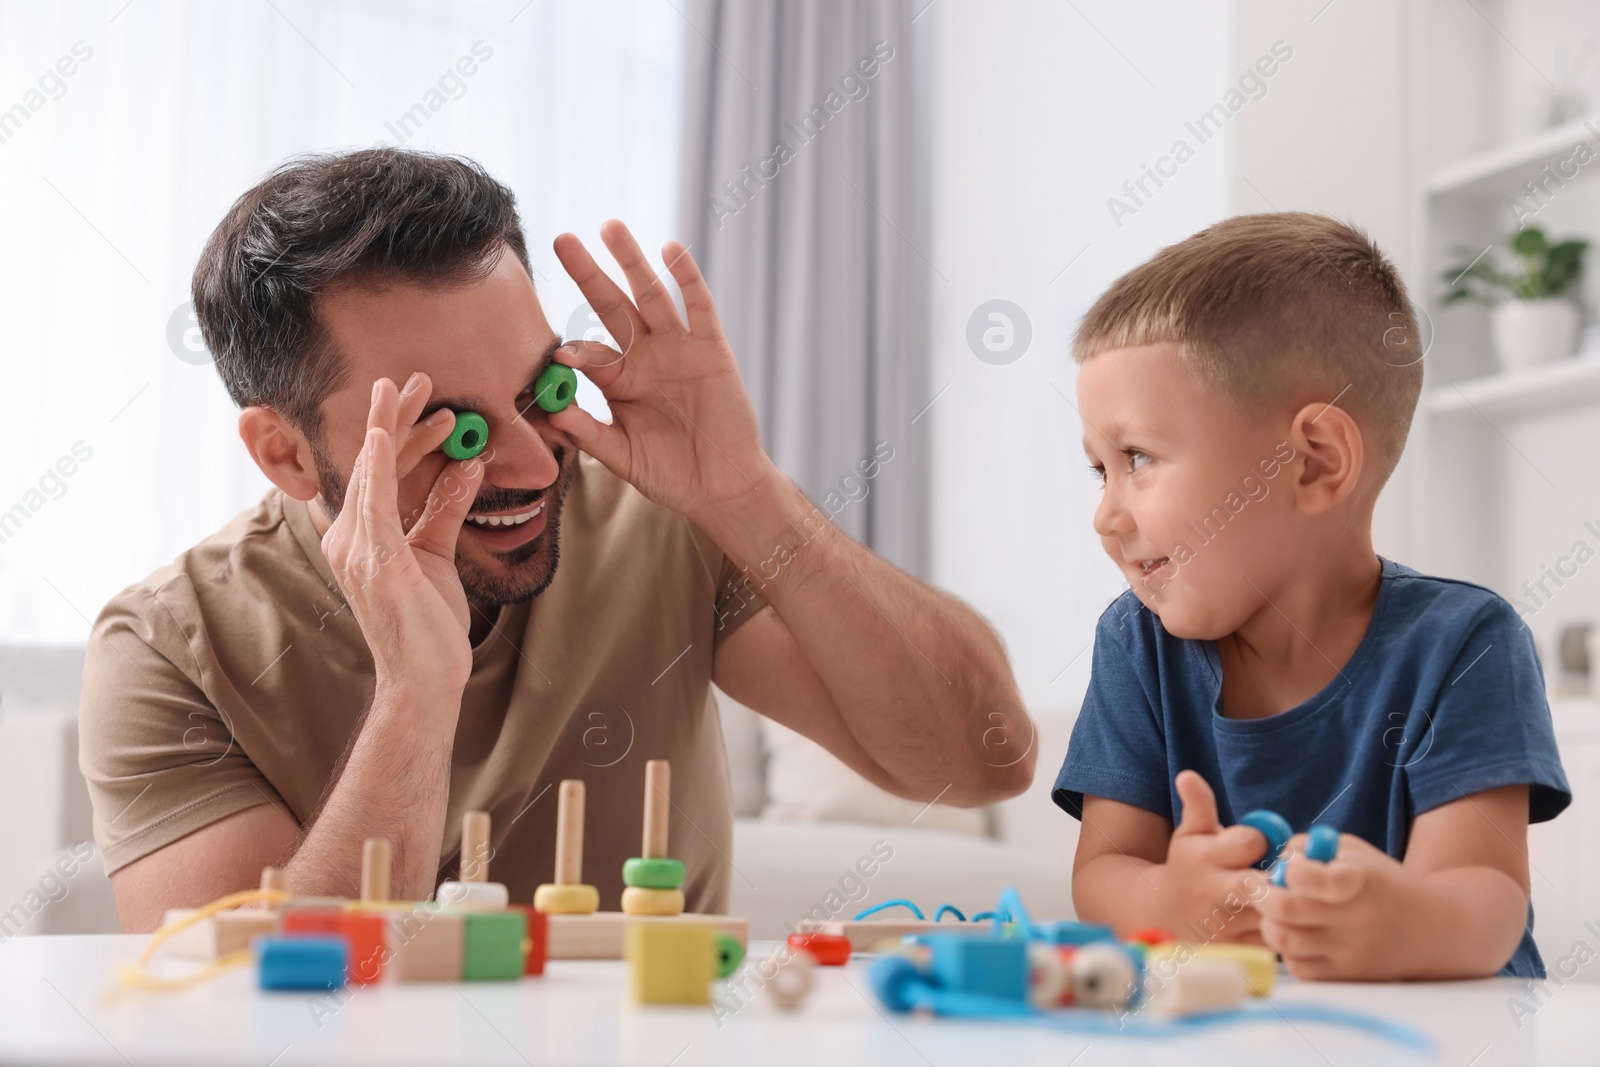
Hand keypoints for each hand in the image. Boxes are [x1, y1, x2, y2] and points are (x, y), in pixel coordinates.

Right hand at [320, 374, 484, 703]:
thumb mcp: (438, 554)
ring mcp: (355, 549)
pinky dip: (378, 464)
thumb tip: (467, 463)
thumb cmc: (427, 624)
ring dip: (388, 425)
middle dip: (394, 416)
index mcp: (359, 536)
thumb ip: (445, 508)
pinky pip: (373, 501)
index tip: (428, 404)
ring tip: (405, 387)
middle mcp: (347, 538)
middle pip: (371, 462)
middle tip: (417, 378)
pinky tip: (384, 434)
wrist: (425, 679)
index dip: (400, 433)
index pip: (379, 471)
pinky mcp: (373, 560)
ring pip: (371, 471)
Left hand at [548, 221, 778, 525]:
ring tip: (611, 227)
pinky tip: (671, 250)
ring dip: (632, 261)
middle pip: (611, 306)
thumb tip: (552, 411)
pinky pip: (698, 308)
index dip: (571, 348)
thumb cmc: (670, 474)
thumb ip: (589, 433)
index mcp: (618, 381)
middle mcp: (644, 356)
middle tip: (563, 239)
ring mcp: (678, 349)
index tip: (551, 348)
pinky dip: (687, 279)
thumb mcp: (623, 457)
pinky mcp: (711, 350)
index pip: (587, 351)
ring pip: (651, 296)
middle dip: (588, 273)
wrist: (721, 486)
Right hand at [1150, 771, 1275, 943]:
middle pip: (1264, 883)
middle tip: (1285, 873)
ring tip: (1290, 893)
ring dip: (1290, 902)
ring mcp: (1228, 927)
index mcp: (1204, 858)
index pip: (1249, 841)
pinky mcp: (1242, 950)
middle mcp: (1215, 893)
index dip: (1263, 840)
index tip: (1262, 844)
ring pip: (1278, 913)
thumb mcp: (1189, 834)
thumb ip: (1198, 805)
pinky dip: (1288, 928)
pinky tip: (1285, 918)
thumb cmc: (1188, 867)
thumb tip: (1188, 775)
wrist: (1164, 916)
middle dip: (1281, 876)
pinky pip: (1280, 938)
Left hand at [1256, 832, 1415, 979]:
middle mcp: (1355, 918)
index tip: (1291, 868)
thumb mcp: (1352, 851)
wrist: (1431, 929)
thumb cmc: (1381, 882)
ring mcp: (1350, 951)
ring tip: (1281, 912)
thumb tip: (1273, 862)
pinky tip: (1300, 935)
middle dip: (1263, 895)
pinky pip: (1297, 966)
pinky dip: (1289, 950)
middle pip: (1283, 909)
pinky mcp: (1347, 975)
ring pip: (1283, 940)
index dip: (1290, 869)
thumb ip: (1309, 847)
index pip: (1311, 877)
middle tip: (1264, 888)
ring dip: (1271, 922)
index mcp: (1358, 880)